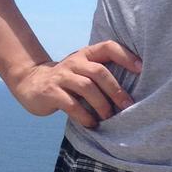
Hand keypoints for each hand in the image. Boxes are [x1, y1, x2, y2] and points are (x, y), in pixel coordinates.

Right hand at [9, 41, 141, 127]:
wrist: (30, 83)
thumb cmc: (67, 80)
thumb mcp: (83, 71)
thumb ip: (101, 74)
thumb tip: (132, 93)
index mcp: (86, 54)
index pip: (108, 47)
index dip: (126, 56)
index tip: (141, 69)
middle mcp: (74, 62)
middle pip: (99, 72)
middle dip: (116, 90)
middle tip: (127, 106)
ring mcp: (61, 76)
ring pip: (86, 87)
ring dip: (101, 105)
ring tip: (108, 118)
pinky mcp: (50, 92)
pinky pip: (71, 104)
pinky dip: (84, 116)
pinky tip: (92, 124)